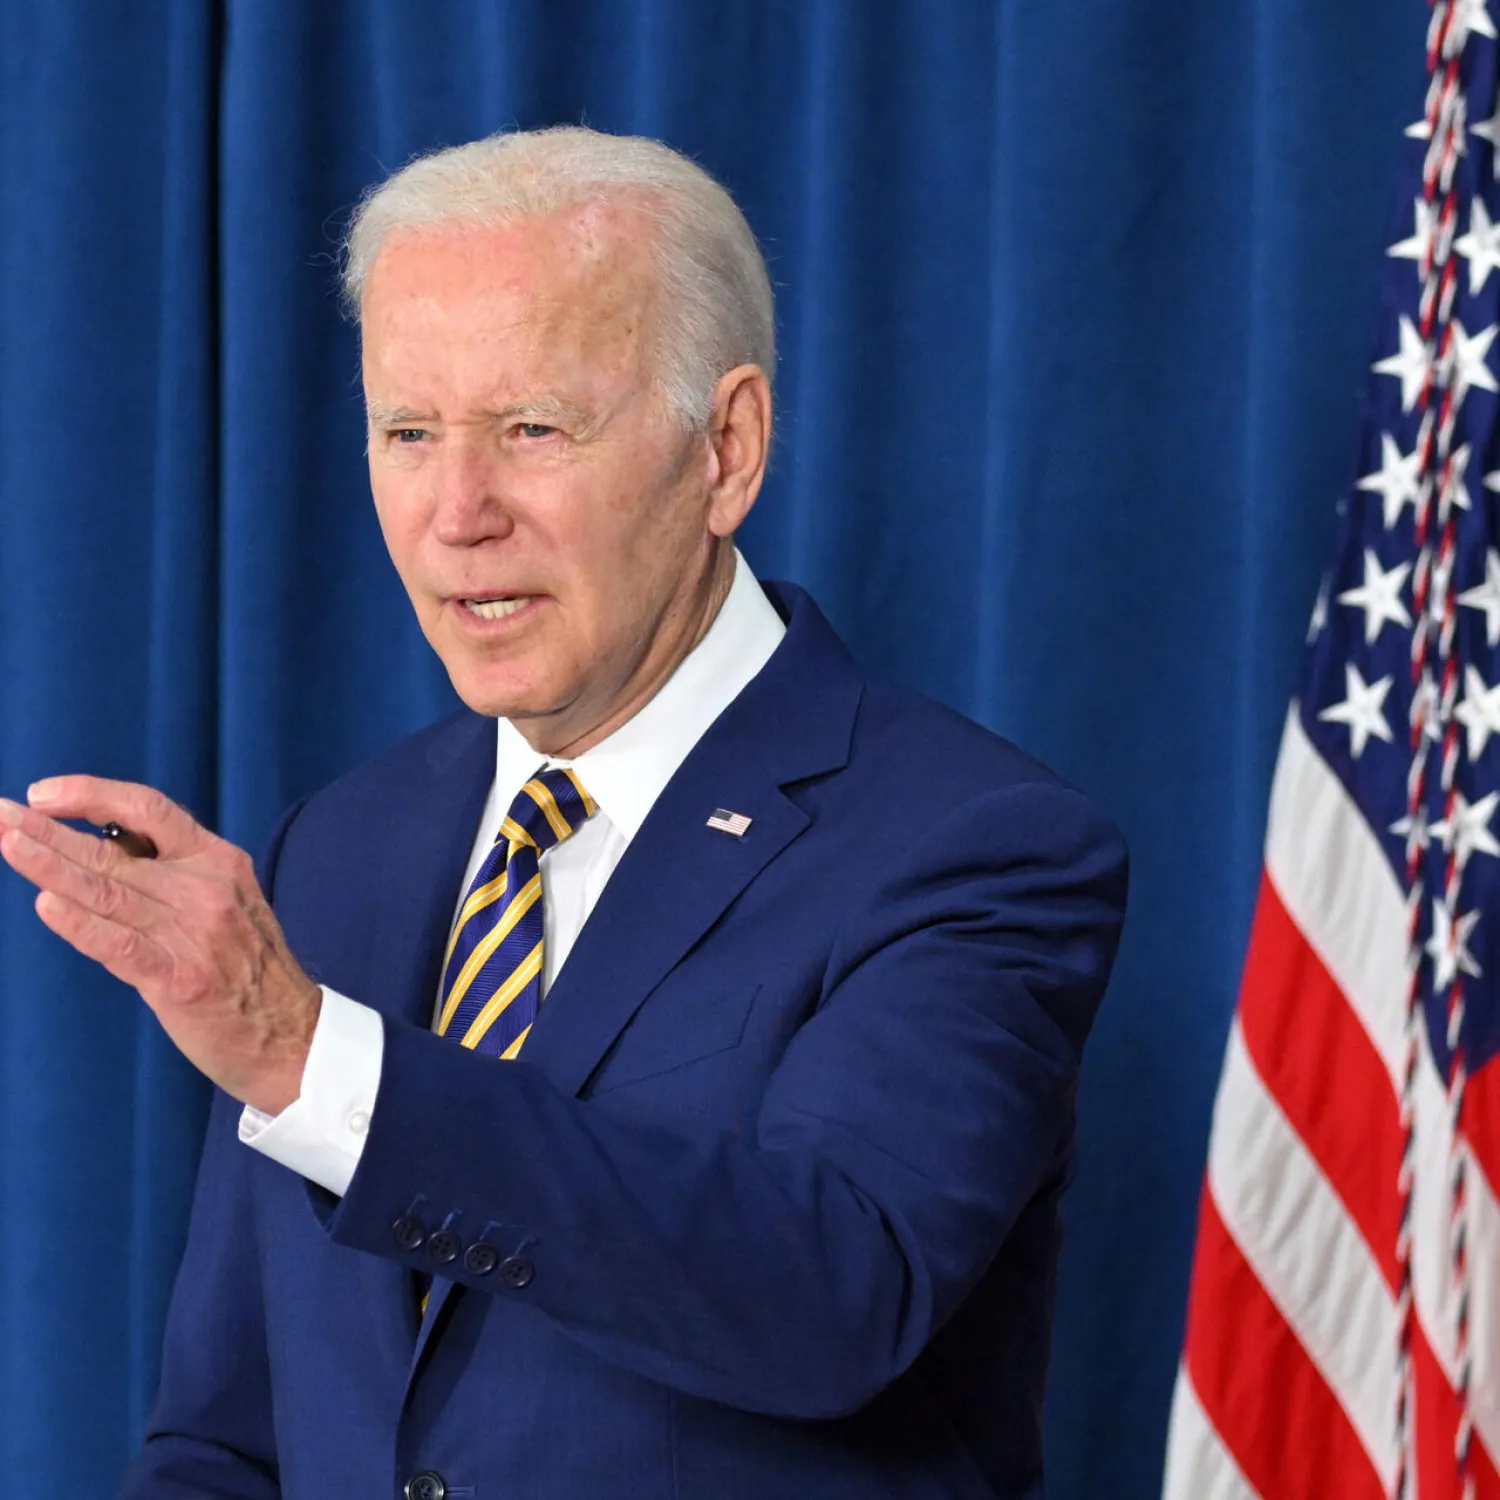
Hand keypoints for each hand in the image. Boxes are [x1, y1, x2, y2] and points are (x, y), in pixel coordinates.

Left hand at [0, 776, 319, 1113]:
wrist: (292, 1034)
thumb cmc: (252, 970)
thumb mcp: (229, 901)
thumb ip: (175, 875)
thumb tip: (104, 849)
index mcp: (219, 861)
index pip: (149, 810)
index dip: (92, 795)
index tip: (44, 793)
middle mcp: (206, 889)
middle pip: (114, 849)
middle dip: (48, 831)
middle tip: (1, 814)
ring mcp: (193, 933)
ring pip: (107, 891)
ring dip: (49, 866)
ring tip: (9, 844)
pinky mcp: (179, 980)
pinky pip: (120, 945)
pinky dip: (81, 925)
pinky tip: (47, 905)